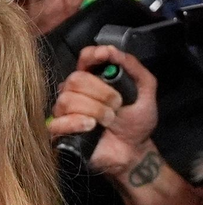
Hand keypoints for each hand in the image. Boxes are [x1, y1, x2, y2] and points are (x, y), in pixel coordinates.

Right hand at [48, 46, 157, 176]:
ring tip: (108, 120)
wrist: (131, 152)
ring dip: (94, 110)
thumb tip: (114, 52)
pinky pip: (58, 121)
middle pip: (75, 79)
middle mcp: (75, 91)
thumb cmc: (135, 123)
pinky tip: (91, 127)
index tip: (106, 57)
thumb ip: (134, 70)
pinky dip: (76, 122)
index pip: (84, 58)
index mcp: (93, 79)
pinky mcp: (59, 131)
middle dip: (100, 92)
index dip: (92, 55)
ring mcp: (65, 111)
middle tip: (117, 105)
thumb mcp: (145, 92)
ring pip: (67, 99)